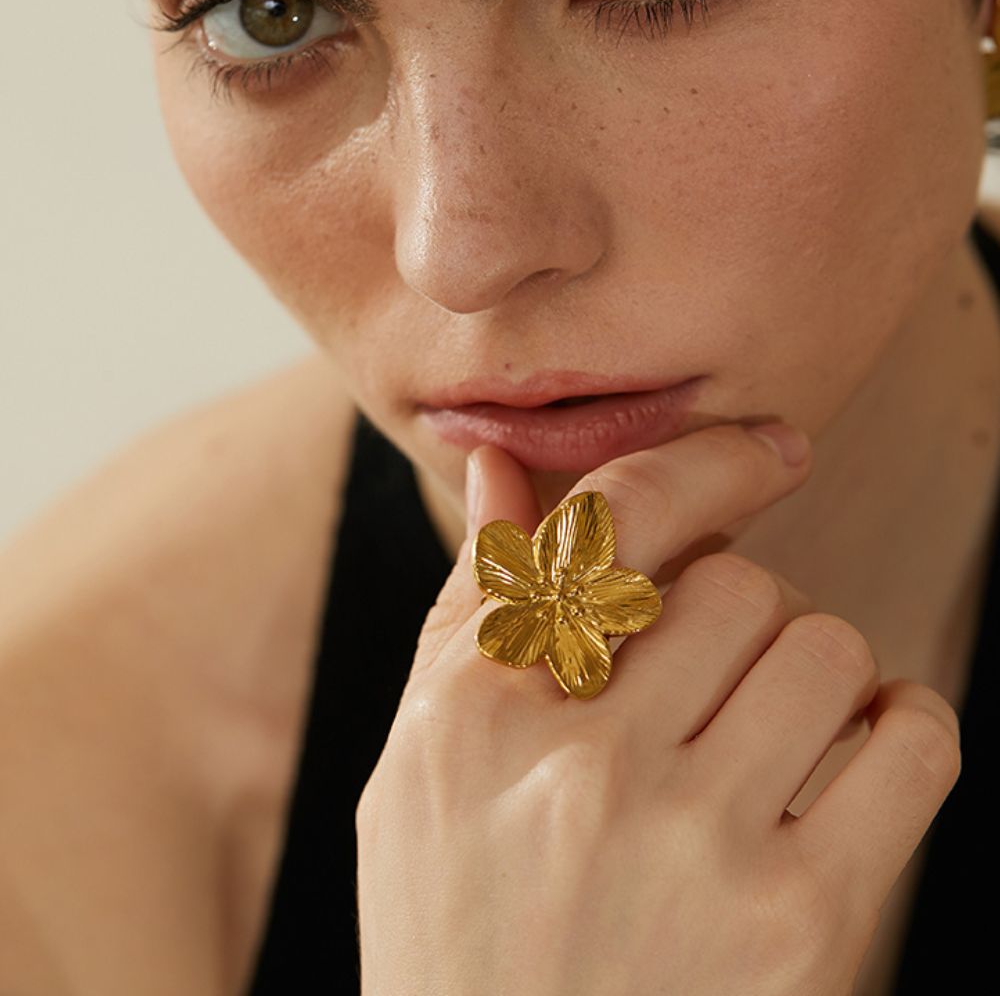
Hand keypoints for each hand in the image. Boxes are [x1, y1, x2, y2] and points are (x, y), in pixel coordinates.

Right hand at [355, 422, 961, 995]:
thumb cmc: (453, 930)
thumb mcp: (422, 766)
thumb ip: (468, 610)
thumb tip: (495, 474)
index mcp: (479, 715)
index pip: (614, 522)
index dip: (704, 464)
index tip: (764, 453)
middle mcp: (583, 768)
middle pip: (733, 582)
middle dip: (736, 608)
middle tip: (716, 667)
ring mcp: (696, 845)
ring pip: (822, 644)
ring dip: (807, 668)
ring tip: (768, 726)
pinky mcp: (801, 924)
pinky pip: (910, 741)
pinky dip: (901, 725)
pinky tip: (851, 755)